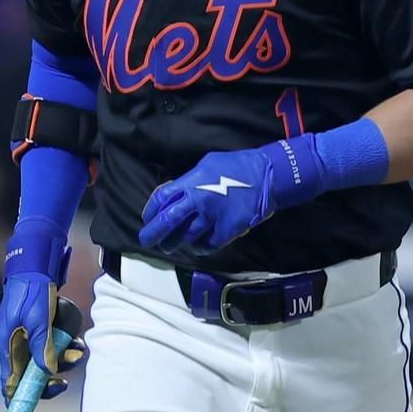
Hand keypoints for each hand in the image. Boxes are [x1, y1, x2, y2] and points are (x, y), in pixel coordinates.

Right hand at [0, 217, 87, 399]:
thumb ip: (42, 346)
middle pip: (31, 375)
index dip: (23, 396)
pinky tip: (76, 341)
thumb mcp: (38, 319)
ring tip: (78, 348)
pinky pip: (50, 347)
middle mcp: (14, 346)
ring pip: (44, 361)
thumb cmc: (33, 289)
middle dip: (53, 374)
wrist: (35, 265)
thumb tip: (47, 372)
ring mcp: (25, 339)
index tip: (46, 396)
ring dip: (63, 358)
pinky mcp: (36, 332)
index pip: (10, 382)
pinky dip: (63, 347)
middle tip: (71, 367)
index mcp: (7, 346)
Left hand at [138, 141, 312, 255]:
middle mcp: (197, 201)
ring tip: (170, 246)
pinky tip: (198, 245)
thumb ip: (188, 180)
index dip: (150, 212)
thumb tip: (175, 193)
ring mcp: (212, 218)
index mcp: (191, 182)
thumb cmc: (236, 166)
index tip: (148, 219)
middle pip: (167, 222)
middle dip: (153, 234)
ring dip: (174, 243)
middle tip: (147, 241)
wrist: (266, 176)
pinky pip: (206, 244)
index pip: (161, 199)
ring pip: (185, 237)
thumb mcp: (206, 165)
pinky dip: (200, 246)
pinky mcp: (226, 231)